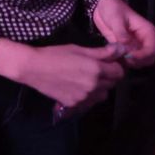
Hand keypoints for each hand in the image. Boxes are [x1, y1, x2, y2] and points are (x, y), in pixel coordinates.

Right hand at [0, 40, 126, 110]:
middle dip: (108, 77)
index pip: (119, 72)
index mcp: (96, 69)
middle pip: (112, 84)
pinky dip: (87, 96)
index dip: (115, 66)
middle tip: (95, 70)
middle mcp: (93, 85)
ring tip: (86, 80)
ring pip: (103, 95)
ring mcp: (85, 97)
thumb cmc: (55, 54)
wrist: (33, 68)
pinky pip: (89, 102)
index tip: (108, 63)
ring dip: (100, 88)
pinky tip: (76, 87)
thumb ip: (102, 52)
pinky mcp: (75, 104)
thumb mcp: (79, 49)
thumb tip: (121, 49)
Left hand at [92, 0, 154, 68]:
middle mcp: (144, 40)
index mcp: (147, 31)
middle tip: (122, 58)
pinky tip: (114, 58)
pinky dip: (123, 62)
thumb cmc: (112, 8)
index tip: (128, 56)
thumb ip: (121, 32)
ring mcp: (136, 46)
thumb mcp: (116, 18)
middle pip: (148, 59)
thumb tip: (126, 45)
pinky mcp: (126, 49)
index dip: (142, 56)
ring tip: (117, 57)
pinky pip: (129, 60)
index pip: (152, 50)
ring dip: (130, 63)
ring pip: (139, 62)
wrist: (102, 6)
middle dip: (137, 62)